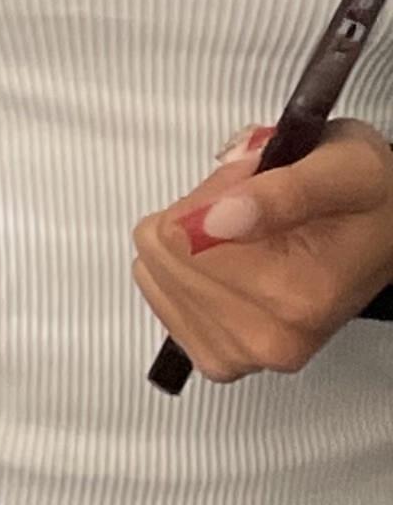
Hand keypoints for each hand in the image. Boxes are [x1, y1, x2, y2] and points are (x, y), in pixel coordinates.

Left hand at [133, 119, 392, 382]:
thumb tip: (212, 221)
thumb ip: (279, 192)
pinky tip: (228, 265)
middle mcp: (272, 339)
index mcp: (297, 296)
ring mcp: (245, 354)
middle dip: (199, 217)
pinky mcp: (222, 357)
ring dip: (192, 244)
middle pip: (162, 252)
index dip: (210, 194)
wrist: (390, 228)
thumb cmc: (369, 196)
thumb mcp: (343, 167)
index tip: (254, 190)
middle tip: (258, 212)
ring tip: (252, 236)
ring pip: (155, 271)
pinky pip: (158, 297)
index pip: (177, 233)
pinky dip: (181, 272)